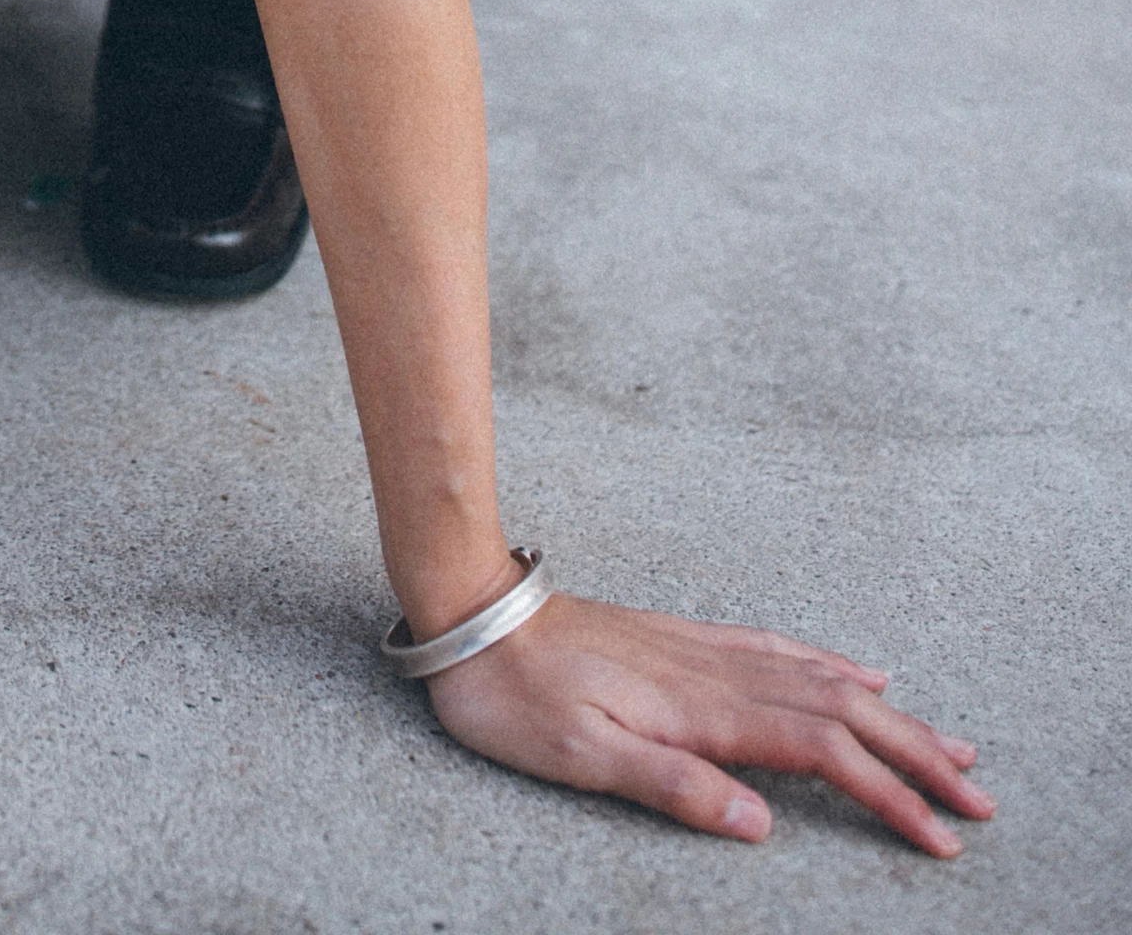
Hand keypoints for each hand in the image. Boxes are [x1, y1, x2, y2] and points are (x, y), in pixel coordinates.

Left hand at [426, 591, 994, 857]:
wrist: (470, 612)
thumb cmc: (514, 696)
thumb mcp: (580, 757)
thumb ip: (673, 787)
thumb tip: (762, 824)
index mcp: (703, 709)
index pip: (823, 754)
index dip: (889, 795)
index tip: (942, 839)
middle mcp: (718, 672)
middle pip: (844, 713)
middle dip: (918, 755)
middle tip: (980, 798)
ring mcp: (705, 651)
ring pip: (824, 680)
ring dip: (893, 714)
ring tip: (949, 742)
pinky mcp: (686, 642)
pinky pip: (784, 651)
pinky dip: (837, 668)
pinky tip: (861, 673)